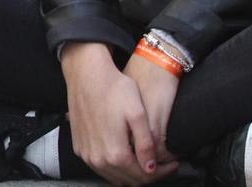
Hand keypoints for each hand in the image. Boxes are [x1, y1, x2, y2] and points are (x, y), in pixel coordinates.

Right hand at [61, 42, 178, 184]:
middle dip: (148, 175)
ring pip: (114, 176)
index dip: (162, 173)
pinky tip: (123, 153)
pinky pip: (100, 167)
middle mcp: (98, 159)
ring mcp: (86, 154)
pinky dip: (114, 166)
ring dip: (131, 173)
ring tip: (144, 159)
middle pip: (129, 180)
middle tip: (162, 163)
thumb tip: (151, 168)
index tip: (172, 165)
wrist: (86, 74)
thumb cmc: (113, 88)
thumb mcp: (137, 114)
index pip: (144, 176)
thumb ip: (145, 145)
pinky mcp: (79, 147)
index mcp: (115, 153)